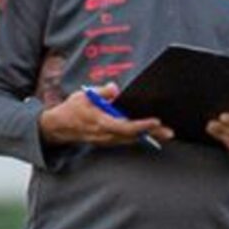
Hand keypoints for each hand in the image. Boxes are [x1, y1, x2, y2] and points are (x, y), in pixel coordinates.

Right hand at [38, 82, 173, 146]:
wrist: (58, 127)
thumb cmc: (72, 110)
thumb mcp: (84, 95)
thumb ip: (102, 92)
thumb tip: (114, 88)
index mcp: (101, 123)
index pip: (125, 126)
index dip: (141, 125)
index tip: (155, 121)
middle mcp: (106, 135)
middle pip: (133, 135)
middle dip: (152, 133)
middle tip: (170, 132)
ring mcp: (107, 140)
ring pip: (132, 139)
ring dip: (149, 136)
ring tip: (166, 133)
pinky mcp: (109, 140)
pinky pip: (127, 139)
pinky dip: (140, 136)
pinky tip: (152, 133)